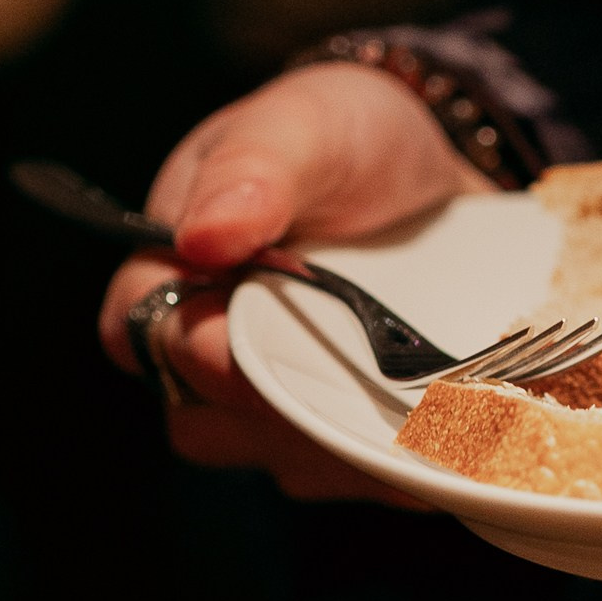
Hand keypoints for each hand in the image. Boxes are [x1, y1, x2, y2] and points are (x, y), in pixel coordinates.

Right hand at [99, 61, 488, 499]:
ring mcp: (281, 403)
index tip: (241, 350)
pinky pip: (360, 476)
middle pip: (208, 423)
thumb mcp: (306, 124)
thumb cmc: (349, 138)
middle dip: (280, 413)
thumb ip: (254, 168)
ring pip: (287, 462)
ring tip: (424, 410)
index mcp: (175, 270)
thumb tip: (204, 236)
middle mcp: (215, 350)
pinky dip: (407, 462)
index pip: (141, 334)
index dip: (189, 353)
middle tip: (357, 387)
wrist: (444, 174)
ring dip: (349, 446)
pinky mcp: (346, 434)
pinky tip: (460, 437)